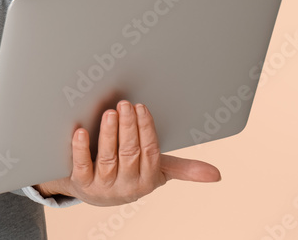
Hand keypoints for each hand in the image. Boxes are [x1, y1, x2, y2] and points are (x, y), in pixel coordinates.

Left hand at [35, 100, 220, 205]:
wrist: (96, 193)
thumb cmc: (129, 174)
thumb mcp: (155, 172)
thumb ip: (182, 169)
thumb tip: (217, 175)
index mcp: (147, 179)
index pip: (149, 152)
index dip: (145, 129)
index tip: (141, 107)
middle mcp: (126, 184)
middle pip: (129, 152)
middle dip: (128, 127)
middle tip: (125, 104)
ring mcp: (103, 185)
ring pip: (107, 158)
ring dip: (108, 134)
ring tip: (110, 113)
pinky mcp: (82, 184)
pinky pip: (81, 165)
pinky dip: (80, 148)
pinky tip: (80, 131)